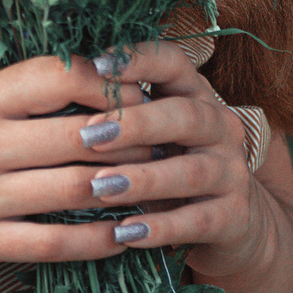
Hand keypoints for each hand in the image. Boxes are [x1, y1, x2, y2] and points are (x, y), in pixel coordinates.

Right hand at [0, 48, 169, 278]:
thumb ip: (13, 103)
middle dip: (137, 136)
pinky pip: (54, 243)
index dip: (110, 77)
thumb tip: (86, 87)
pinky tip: (126, 236)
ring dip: (129, 186)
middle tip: (172, 137)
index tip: (142, 84)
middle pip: (82, 132)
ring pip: (77, 186)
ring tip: (163, 184)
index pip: (59, 74)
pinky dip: (99, 240)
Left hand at [66, 39, 271, 279]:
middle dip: (134, 125)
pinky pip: (198, 221)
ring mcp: (232, 173)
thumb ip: (122, 114)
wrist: (232, 224)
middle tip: (87, 136)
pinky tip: (124, 233)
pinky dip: (160, 227)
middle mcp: (221, 127)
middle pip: (185, 116)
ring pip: (191, 171)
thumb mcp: (155, 135)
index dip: (138, 59)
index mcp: (197, 96)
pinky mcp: (235, 217)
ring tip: (99, 188)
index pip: (174, 63)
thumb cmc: (173, 167)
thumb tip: (56, 90)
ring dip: (142, 179)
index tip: (95, 64)